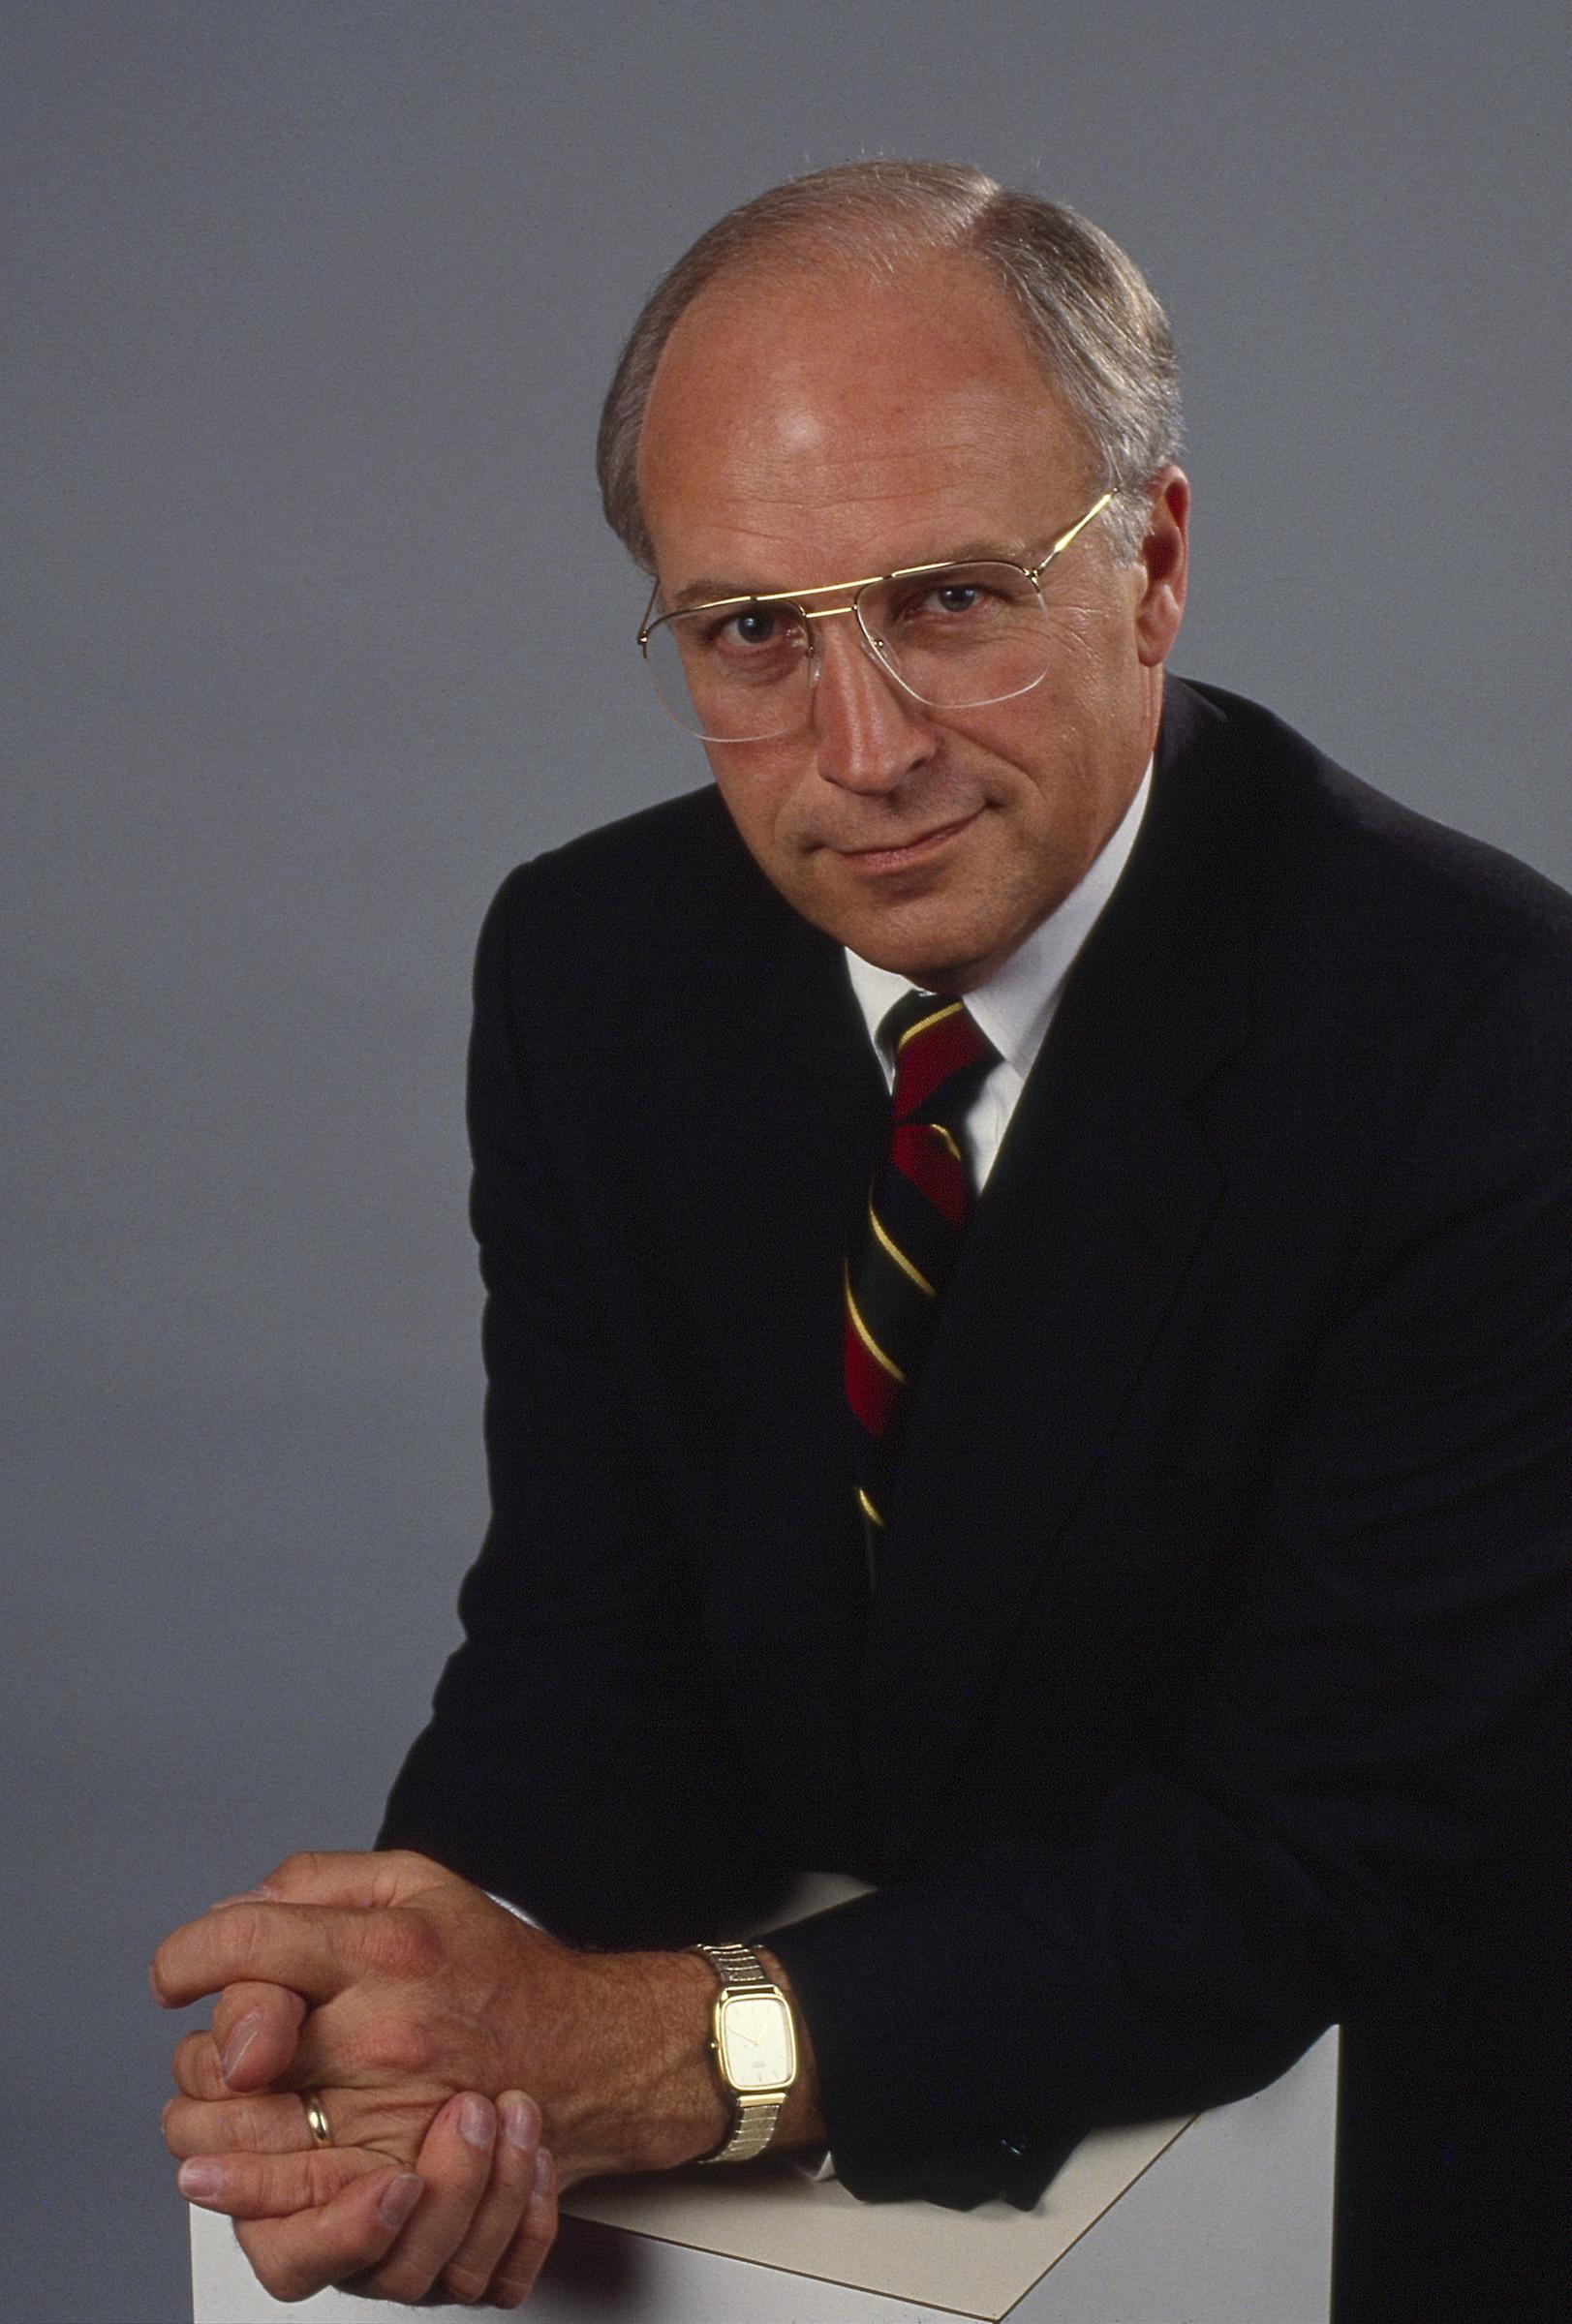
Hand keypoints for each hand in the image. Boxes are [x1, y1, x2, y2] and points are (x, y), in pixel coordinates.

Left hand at [153, 1849, 731, 2298]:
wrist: (591, 2057)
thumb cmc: (505, 1972)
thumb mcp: (422, 1883)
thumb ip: (323, 1880)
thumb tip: (239, 1906)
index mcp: (388, 1950)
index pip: (247, 1944)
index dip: (189, 1956)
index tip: (178, 1972)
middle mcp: (384, 2033)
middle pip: (225, 2049)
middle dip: (200, 2047)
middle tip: (218, 2045)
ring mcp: (389, 2115)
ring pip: (243, 2140)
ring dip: (205, 2124)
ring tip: (218, 2106)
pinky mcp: (397, 2183)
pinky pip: (293, 2212)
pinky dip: (247, 2195)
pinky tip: (235, 2167)